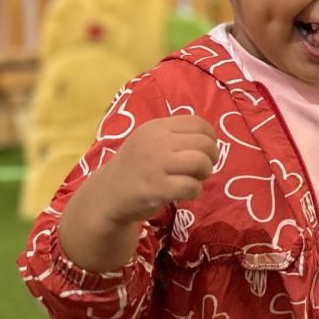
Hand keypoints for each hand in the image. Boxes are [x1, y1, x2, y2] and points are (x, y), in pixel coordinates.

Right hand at [95, 115, 219, 224]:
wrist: (106, 195)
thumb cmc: (135, 167)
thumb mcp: (150, 141)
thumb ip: (176, 136)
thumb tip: (211, 140)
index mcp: (157, 127)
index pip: (199, 123)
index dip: (210, 138)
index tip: (204, 151)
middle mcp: (156, 142)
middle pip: (205, 143)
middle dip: (211, 158)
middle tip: (200, 169)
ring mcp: (156, 165)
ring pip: (201, 162)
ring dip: (205, 174)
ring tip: (193, 179)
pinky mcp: (157, 188)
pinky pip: (192, 186)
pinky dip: (195, 191)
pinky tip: (183, 193)